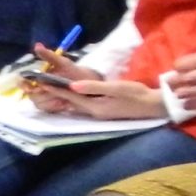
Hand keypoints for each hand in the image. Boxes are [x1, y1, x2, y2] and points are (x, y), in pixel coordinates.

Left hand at [49, 78, 168, 120]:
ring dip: (64, 97)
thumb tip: (72, 85)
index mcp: (95, 107)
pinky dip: (74, 99)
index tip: (41, 82)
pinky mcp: (104, 111)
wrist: (154, 105)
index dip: (56, 88)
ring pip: (76, 104)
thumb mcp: (116, 88)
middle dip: (57, 93)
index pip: (71, 96)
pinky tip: (72, 94)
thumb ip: (94, 86)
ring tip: (52, 88)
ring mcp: (99, 113)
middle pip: (71, 102)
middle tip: (42, 85)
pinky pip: (83, 105)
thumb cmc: (137, 95)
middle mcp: (94, 112)